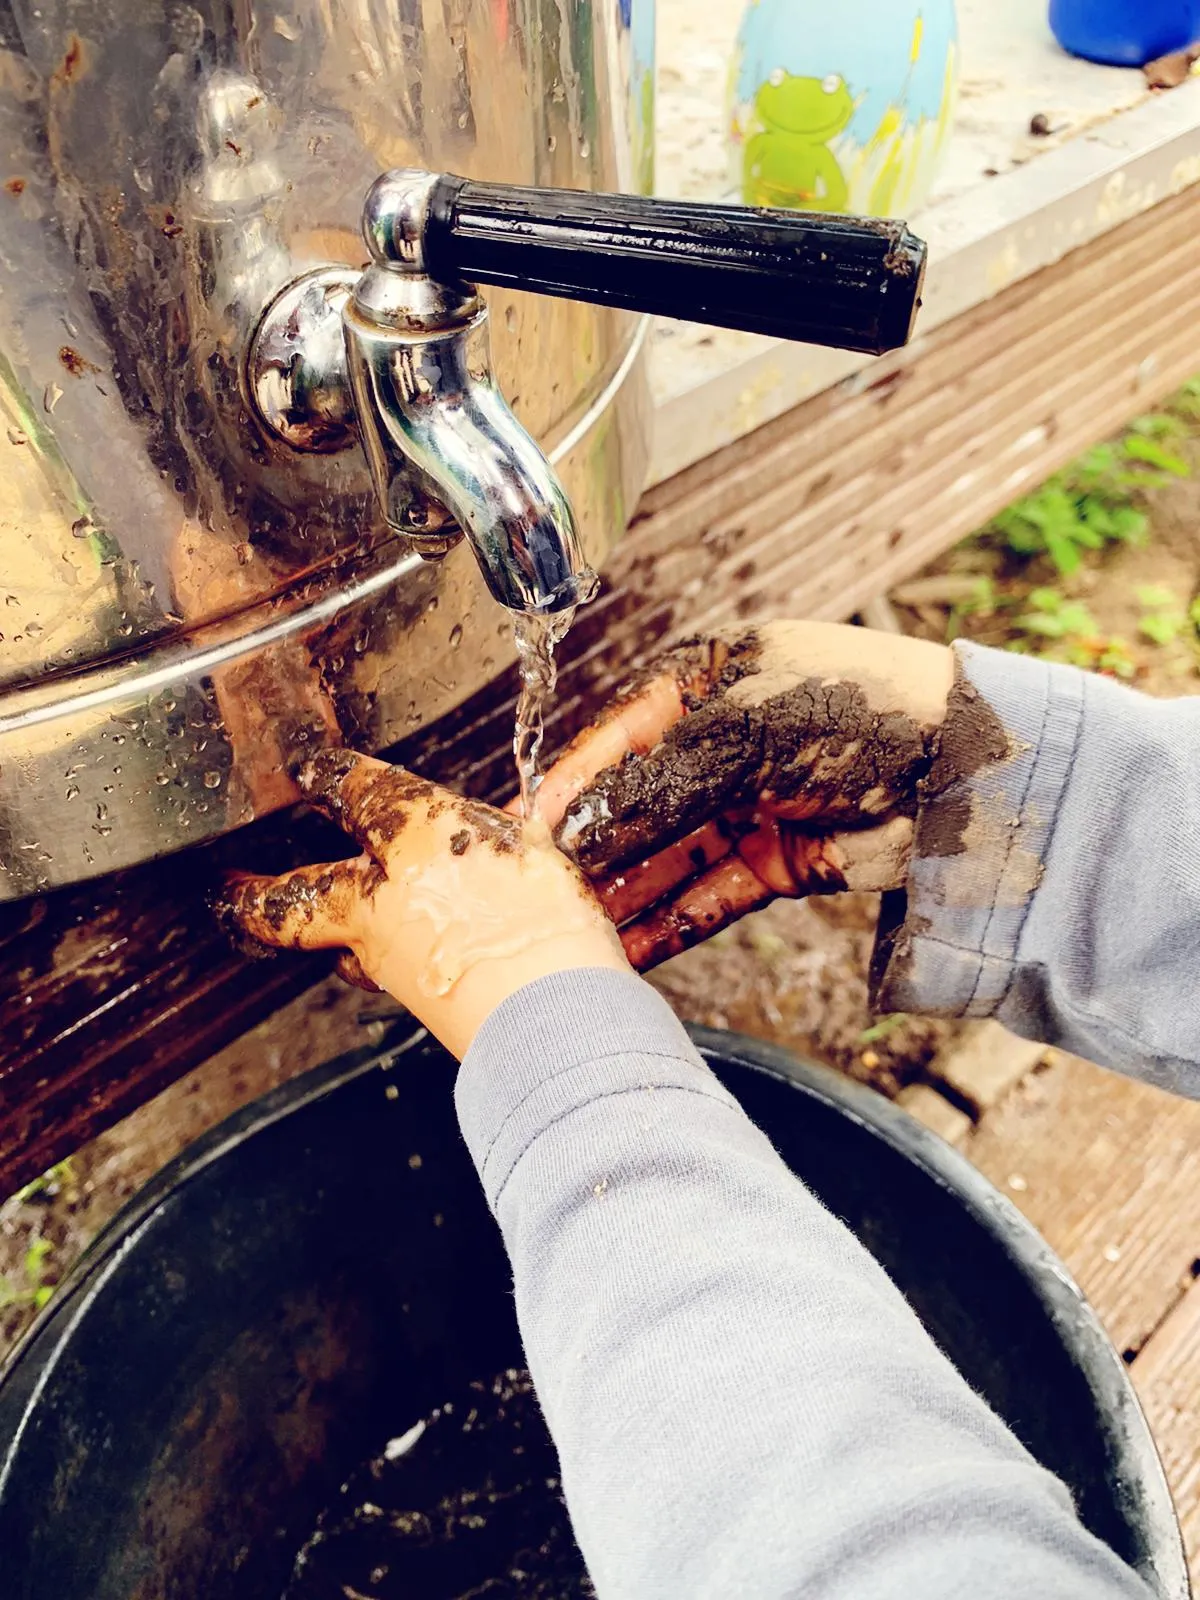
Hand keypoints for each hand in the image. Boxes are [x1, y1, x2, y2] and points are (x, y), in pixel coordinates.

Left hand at [219, 751, 628, 1058]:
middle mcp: (384, 896)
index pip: (359, 789)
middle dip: (251, 894)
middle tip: (226, 888)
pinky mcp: (405, 1001)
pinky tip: (401, 956)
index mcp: (420, 837)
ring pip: (333, 942)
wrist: (554, 1020)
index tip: (311, 767)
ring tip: (307, 926)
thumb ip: (513, 838)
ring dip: (319, 932)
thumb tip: (514, 828)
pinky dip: (380, 962)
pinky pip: (377, 973)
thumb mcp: (540, 857)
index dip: (331, 773)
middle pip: (292, 895)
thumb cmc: (551, 930)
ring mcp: (386, 956)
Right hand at [535, 621, 953, 968]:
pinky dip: (670, 924)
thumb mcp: (742, 737)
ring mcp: (749, 807)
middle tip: (542, 898)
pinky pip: (709, 896)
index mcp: (705, 686)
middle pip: (638, 807)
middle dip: (592, 853)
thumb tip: (579, 835)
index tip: (527, 833)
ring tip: (570, 933)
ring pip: (667, 859)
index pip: (617, 742)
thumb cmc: (859, 712)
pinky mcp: (779, 863)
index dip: (573, 788)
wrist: (967, 769)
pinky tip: (625, 951)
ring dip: (623, 895)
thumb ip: (656, 790)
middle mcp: (720, 747)